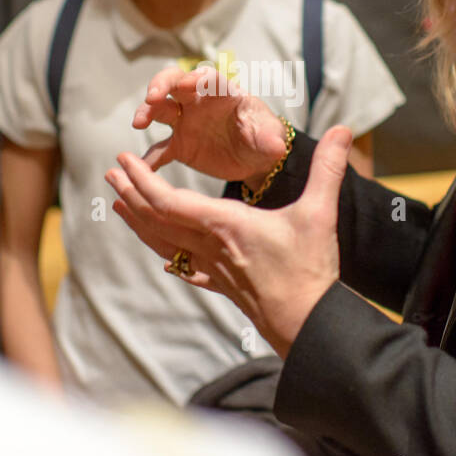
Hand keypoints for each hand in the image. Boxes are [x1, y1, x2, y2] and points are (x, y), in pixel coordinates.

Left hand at [106, 125, 353, 355]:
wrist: (306, 325)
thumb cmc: (309, 271)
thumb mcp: (319, 213)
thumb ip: (328, 169)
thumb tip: (344, 130)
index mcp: (224, 224)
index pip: (168, 199)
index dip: (141, 179)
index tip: (123, 160)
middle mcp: (209, 247)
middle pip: (156, 218)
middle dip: (131, 193)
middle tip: (111, 172)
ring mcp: (211, 269)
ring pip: (162, 243)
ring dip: (138, 222)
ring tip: (119, 205)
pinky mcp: (220, 285)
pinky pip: (181, 267)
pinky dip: (163, 252)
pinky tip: (159, 254)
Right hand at [132, 65, 290, 184]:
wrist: (256, 159)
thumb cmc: (264, 138)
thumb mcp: (271, 137)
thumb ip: (270, 137)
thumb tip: (277, 145)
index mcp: (223, 93)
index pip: (207, 79)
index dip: (196, 79)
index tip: (187, 83)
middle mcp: (199, 103)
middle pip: (175, 84)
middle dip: (161, 85)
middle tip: (151, 97)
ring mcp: (186, 123)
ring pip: (161, 110)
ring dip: (147, 112)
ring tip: (138, 123)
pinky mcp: (180, 145)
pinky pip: (160, 149)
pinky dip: (148, 158)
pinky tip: (137, 165)